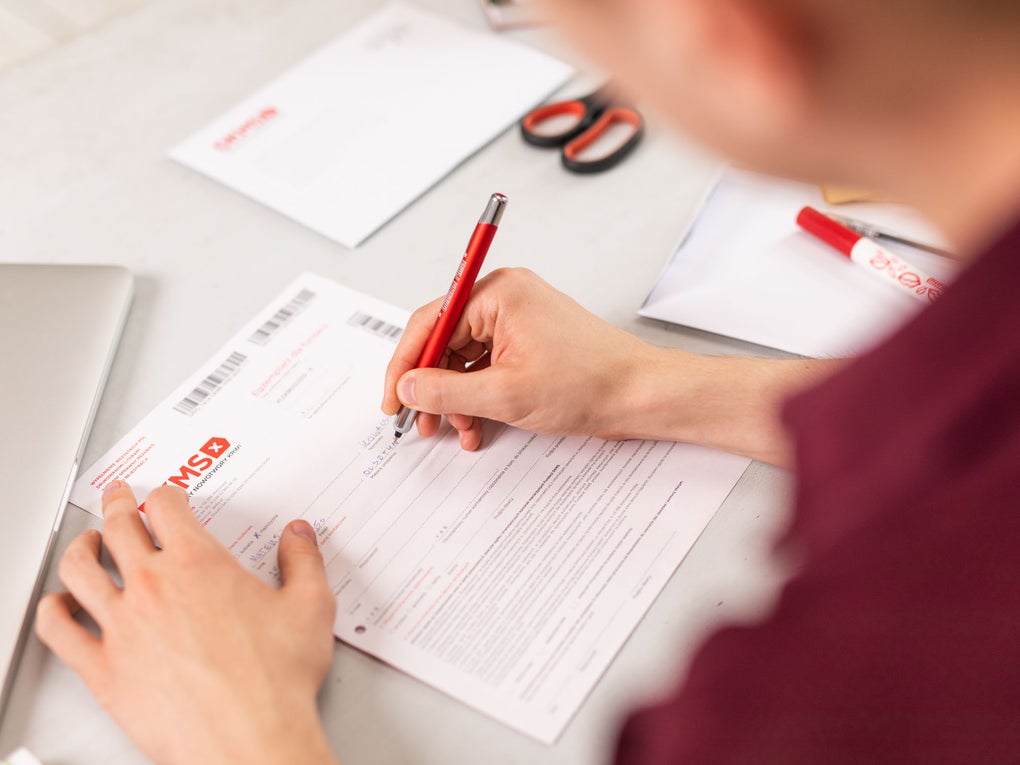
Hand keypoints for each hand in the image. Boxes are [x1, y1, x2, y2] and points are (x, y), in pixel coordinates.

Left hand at [35, 481, 339, 764]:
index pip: (168, 509)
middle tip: (119, 498)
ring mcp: (122, 626)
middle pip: (119, 528)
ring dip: (80, 547)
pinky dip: (52, 611)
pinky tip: (57, 606)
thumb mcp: (310, 607)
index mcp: (200, 564)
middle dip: (118, 505)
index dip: (166, 496)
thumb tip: (299, 536)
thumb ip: (304, 562)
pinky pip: (59, 631)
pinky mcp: (103, 668)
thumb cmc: (275, 682)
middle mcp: (154, 586)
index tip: (167, 498)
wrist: (248, 739)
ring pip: (80, 570)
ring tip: (85, 542)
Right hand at [382, 268, 656, 449]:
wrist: (641, 395)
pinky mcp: (528, 345)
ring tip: (457, 431)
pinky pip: (487, 369)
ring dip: (455, 400)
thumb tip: (408, 388)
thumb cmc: (592, 382)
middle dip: (432, 388)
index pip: (430, 321)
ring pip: (464, 362)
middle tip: (421, 423)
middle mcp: (505, 300)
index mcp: (498, 294)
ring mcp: (518, 322)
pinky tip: (477, 426)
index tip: (393, 399)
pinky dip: (477, 399)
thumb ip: (446, 391)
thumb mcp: (505, 394)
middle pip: (445, 342)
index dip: (406, 364)